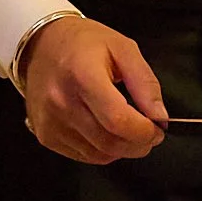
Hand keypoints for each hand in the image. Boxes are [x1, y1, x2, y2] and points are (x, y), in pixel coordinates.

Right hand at [20, 15, 166, 162]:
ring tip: (128, 129)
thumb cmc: (83, 44)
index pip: (117, 120)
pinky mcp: (46, 135)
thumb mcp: (123, 48)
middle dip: (139, 144)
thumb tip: (160, 117)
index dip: (144, 131)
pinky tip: (106, 131)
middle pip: (110, 142)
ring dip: (122, 149)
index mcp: (82, 75)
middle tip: (149, 133)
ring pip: (99, 155)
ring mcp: (51, 122)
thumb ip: (145, 82)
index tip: (158, 128)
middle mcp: (62, 102)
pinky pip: (84, 156)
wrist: (41, 45)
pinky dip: (103, 150)